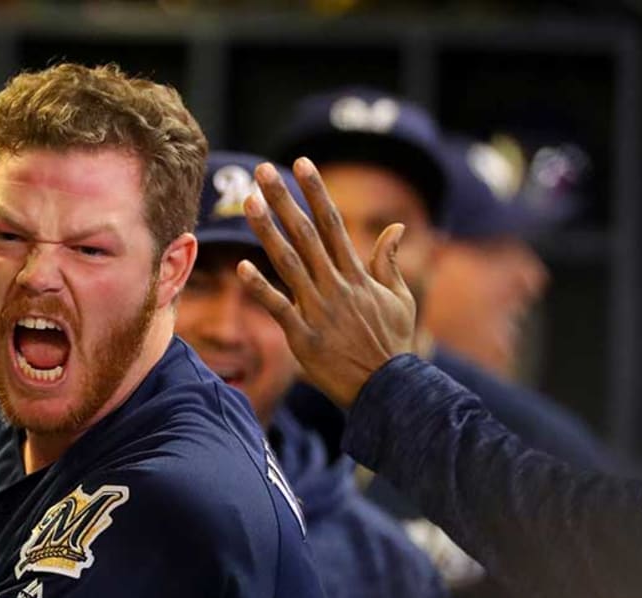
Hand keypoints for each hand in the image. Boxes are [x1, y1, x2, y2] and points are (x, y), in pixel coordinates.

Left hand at [238, 157, 414, 407]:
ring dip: (267, 231)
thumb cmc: (393, 344)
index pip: (333, 223)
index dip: (315, 192)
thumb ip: (389, 262)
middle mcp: (336, 285)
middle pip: (305, 234)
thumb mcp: (400, 299)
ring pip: (288, 262)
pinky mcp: (303, 337)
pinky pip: (279, 308)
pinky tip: (242, 267)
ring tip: (249, 203)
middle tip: (261, 172)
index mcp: (357, 275)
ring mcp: (319, 310)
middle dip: (284, 200)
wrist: (386, 389)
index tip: (300, 163)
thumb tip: (396, 227)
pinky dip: (261, 288)